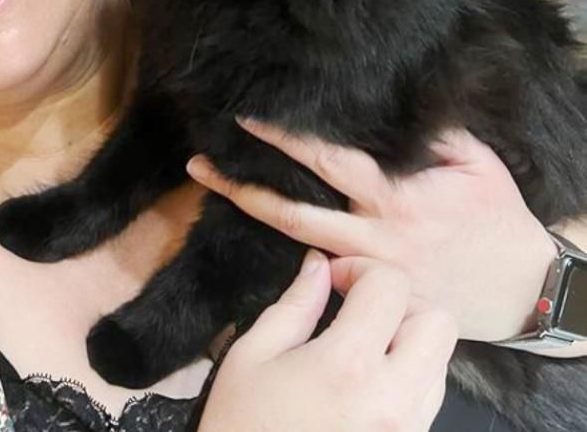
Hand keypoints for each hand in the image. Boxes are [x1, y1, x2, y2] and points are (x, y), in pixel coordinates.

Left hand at [187, 120, 554, 341]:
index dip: (284, 140)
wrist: (521, 293)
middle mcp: (372, 238)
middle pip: (290, 213)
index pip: (328, 162)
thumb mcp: (478, 165)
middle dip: (239, 187)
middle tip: (198, 163)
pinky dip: (285, 257)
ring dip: (249, 217)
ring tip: (207, 189)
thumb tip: (397, 103)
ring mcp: (365, 273)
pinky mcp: (366, 300)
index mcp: (395, 198)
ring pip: (294, 246)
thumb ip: (435, 134)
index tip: (246, 118)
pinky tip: (249, 235)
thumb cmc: (498, 222)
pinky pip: (317, 279)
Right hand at [199, 251, 455, 431]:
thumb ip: (293, 306)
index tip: (334, 280)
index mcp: (346, 364)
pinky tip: (364, 383)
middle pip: (438, 321)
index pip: (390, 287)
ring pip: (440, 360)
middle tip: (360, 309)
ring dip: (408, 342)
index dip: (361, 269)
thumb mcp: (251, 356)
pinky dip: (407, 377)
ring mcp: (407, 428)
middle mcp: (391, 397)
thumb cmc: (241, 425)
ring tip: (360, 348)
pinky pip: (429, 397)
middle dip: (401, 303)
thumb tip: (318, 266)